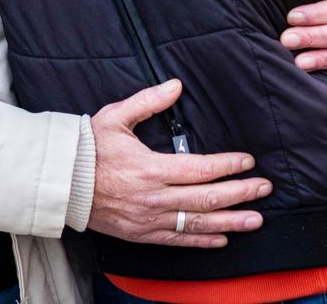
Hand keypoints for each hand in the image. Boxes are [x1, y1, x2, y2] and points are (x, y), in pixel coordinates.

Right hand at [88, 79, 270, 247]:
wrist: (62, 183)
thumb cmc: (88, 148)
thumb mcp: (115, 117)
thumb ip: (148, 101)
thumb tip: (176, 85)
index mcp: (150, 168)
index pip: (200, 168)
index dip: (228, 166)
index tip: (248, 162)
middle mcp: (154, 198)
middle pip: (206, 198)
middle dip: (240, 193)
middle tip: (264, 189)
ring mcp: (148, 219)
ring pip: (197, 223)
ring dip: (230, 222)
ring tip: (256, 220)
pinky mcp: (141, 234)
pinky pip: (177, 240)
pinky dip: (202, 241)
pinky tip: (222, 239)